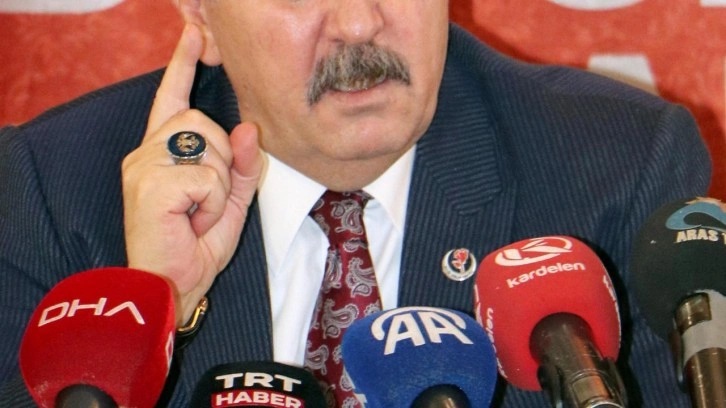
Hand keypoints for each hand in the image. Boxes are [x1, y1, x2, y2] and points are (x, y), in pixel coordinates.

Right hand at [122, 24, 261, 325]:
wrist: (173, 284)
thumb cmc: (196, 244)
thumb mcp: (230, 201)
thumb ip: (241, 165)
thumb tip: (248, 129)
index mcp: (163, 153)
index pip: (173, 98)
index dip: (183, 65)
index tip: (193, 34)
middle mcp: (146, 152)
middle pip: (202, 121)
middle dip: (222, 162)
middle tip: (207, 202)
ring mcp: (144, 165)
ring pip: (208, 147)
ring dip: (218, 186)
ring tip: (198, 214)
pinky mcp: (150, 181)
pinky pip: (206, 176)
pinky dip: (213, 203)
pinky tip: (193, 221)